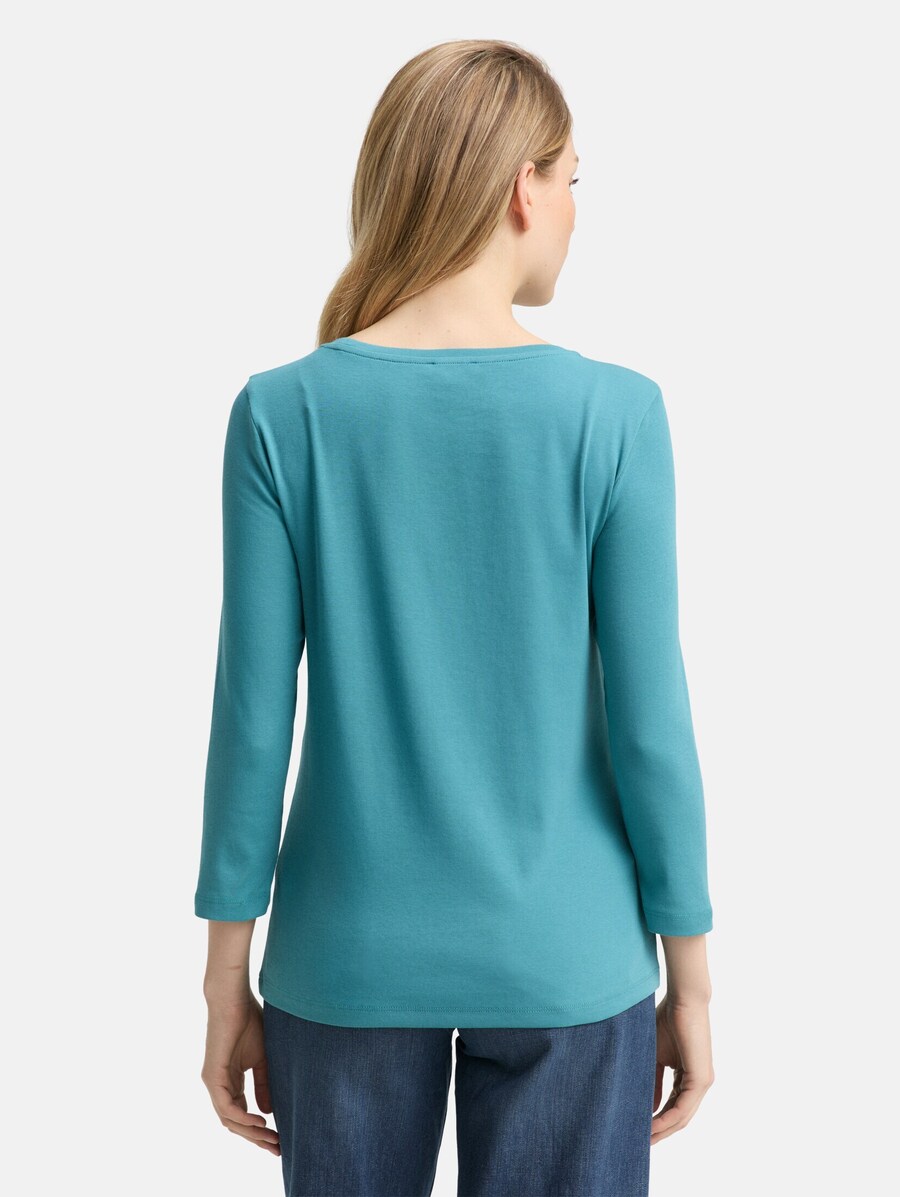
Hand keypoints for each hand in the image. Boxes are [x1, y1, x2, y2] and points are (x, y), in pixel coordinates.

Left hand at [200, 993, 279, 1155]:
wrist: (234, 999)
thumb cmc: (248, 1022)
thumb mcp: (263, 1058)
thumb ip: (264, 1084)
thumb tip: (268, 1111)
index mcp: (230, 1082)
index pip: (242, 1114)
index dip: (259, 1130)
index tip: (280, 1139)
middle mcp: (219, 1086)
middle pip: (235, 1123)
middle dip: (257, 1139)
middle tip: (278, 1148)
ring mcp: (213, 1083)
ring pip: (230, 1120)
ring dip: (252, 1133)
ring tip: (273, 1139)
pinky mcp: (212, 1076)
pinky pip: (227, 1106)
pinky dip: (243, 1117)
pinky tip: (261, 1122)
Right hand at [651, 992, 714, 1142]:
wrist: (682, 1000)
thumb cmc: (667, 1020)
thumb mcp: (655, 1056)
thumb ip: (653, 1081)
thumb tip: (649, 1108)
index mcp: (689, 1078)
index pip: (673, 1107)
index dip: (657, 1121)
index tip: (639, 1130)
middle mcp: (699, 1084)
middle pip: (679, 1118)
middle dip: (660, 1132)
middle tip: (640, 1143)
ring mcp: (702, 1082)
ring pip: (682, 1116)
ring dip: (662, 1130)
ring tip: (643, 1139)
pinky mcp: (701, 1079)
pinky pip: (683, 1108)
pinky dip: (667, 1119)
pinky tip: (651, 1125)